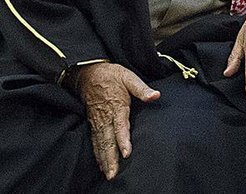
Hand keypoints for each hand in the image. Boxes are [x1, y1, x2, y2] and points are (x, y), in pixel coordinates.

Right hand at [75, 62, 159, 179]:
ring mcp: (98, 121)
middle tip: (114, 173)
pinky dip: (97, 153)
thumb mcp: (129, 76)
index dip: (123, 140)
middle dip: (111, 157)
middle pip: (108, 140)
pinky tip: (101, 164)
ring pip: (101, 143)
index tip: (126, 152)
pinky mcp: (94, 123)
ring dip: (104, 159)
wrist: (90, 73)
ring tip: (109, 173)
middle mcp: (106, 116)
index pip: (120, 125)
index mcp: (117, 105)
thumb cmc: (112, 75)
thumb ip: (142, 88)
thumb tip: (155, 96)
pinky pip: (95, 140)